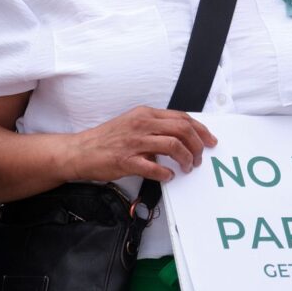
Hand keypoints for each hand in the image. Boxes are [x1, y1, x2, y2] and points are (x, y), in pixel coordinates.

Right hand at [67, 106, 215, 183]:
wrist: (82, 150)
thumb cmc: (108, 138)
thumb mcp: (133, 124)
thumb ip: (154, 127)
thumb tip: (179, 137)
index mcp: (144, 114)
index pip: (181, 117)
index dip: (200, 129)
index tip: (210, 140)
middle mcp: (141, 124)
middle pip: (181, 129)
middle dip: (197, 145)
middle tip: (200, 158)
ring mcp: (134, 142)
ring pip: (173, 146)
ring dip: (186, 159)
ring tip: (187, 168)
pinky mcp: (126, 160)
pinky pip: (154, 167)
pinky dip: (166, 174)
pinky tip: (168, 176)